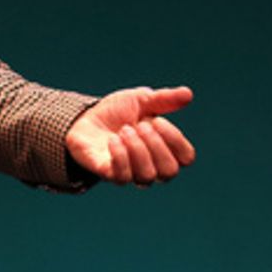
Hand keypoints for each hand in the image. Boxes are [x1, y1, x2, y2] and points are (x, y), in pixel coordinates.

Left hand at [65, 86, 195, 186]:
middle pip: (170, 171)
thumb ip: (164, 99)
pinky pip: (122, 177)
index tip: (157, 120)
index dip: (175, 139)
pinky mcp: (110, 175)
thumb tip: (188, 94)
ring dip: (137, 148)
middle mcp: (152, 166)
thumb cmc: (116, 112)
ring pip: (147, 176)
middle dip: (155, 144)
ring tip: (124, 130)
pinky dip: (120, 155)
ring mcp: (131, 173)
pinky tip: (112, 139)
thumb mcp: (140, 100)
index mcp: (164, 149)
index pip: (186, 157)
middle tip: (139, 125)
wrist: (83, 118)